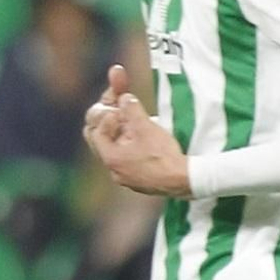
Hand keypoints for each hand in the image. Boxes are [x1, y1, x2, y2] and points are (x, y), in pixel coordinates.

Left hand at [83, 66, 190, 196]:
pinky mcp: (139, 181)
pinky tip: (144, 141)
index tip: (119, 111)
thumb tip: (124, 98)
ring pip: (116, 153)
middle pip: (102, 144)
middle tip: (119, 114)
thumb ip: (132, 110)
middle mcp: (114, 171)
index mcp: (111, 158)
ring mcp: (126, 178)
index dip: (105, 117)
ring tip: (134, 124)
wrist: (183, 180)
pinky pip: (128, 162)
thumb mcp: (146, 127)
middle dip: (108, 126)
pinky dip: (131, 149)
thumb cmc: (162, 155)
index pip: (96, 133)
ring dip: (121, 137)